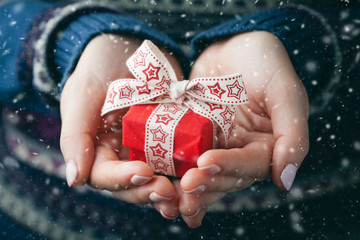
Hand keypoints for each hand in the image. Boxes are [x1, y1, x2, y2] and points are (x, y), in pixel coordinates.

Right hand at [60, 34, 183, 218]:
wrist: (132, 45)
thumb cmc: (101, 67)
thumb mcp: (83, 95)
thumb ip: (75, 136)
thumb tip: (74, 181)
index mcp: (98, 149)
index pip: (105, 175)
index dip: (122, 179)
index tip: (143, 173)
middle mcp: (123, 155)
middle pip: (132, 185)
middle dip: (148, 191)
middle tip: (167, 192)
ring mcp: (149, 149)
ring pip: (157, 179)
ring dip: (171, 191)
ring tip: (186, 195)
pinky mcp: (172, 139)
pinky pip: (179, 161)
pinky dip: (188, 172)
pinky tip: (201, 175)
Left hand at [179, 31, 308, 227]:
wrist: (231, 45)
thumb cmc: (263, 61)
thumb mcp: (284, 90)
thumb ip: (292, 133)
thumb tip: (285, 181)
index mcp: (267, 145)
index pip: (251, 164)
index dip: (230, 166)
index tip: (206, 162)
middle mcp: (241, 151)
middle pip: (225, 177)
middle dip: (206, 184)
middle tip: (184, 188)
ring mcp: (216, 146)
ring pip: (203, 175)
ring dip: (188, 189)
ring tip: (170, 197)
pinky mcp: (193, 138)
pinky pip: (183, 158)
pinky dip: (172, 173)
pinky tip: (158, 186)